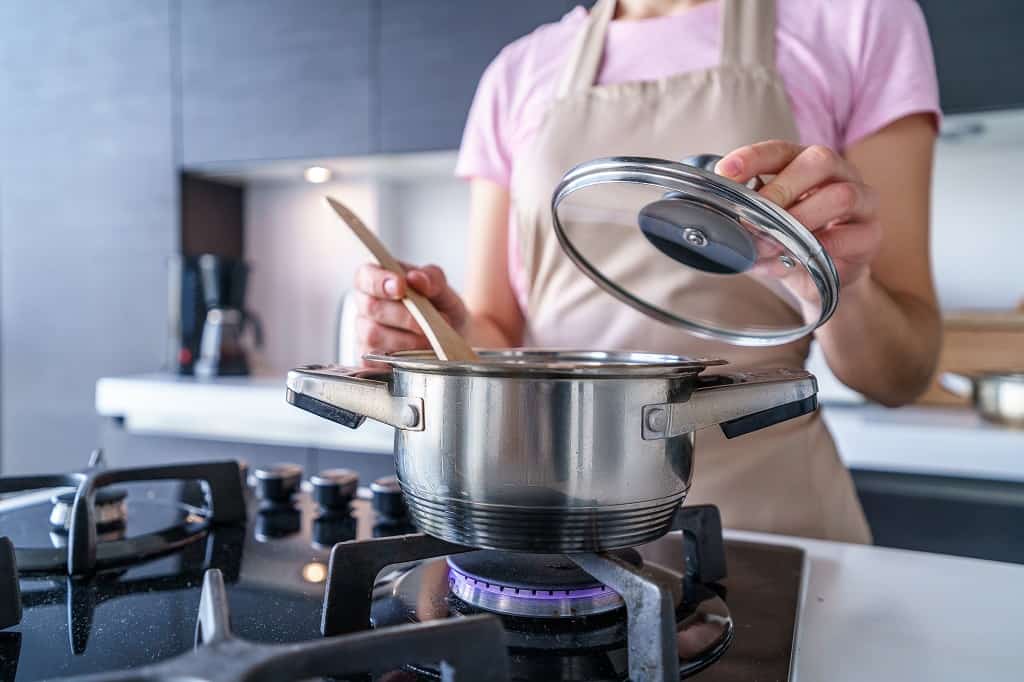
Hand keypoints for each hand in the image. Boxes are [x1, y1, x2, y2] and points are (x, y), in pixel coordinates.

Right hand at [352, 262, 467, 361]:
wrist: (451, 343)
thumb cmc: (440, 311)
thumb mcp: (443, 291)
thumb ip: (432, 279)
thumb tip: (417, 278)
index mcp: (378, 281)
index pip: (366, 276)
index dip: (379, 281)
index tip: (400, 287)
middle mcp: (366, 306)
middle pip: (371, 307)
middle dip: (403, 315)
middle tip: (427, 322)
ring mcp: (364, 335)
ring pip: (374, 336)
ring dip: (407, 340)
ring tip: (430, 341)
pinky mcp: (368, 361)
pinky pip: (377, 361)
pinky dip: (402, 360)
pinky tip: (420, 356)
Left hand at [715, 141, 881, 295]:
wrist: (822, 277)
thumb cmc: (789, 241)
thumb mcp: (763, 225)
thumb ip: (745, 216)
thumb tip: (716, 221)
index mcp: (805, 163)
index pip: (781, 149)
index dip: (753, 157)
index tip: (725, 172)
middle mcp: (839, 174)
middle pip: (819, 161)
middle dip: (780, 189)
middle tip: (751, 218)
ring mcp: (862, 202)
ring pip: (841, 196)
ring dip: (800, 221)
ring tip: (769, 245)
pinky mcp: (871, 235)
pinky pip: (851, 237)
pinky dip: (818, 250)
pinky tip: (794, 261)